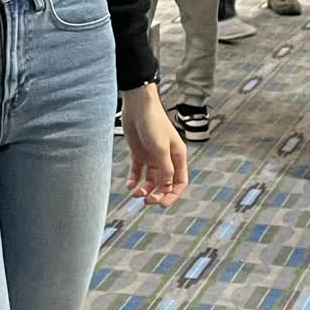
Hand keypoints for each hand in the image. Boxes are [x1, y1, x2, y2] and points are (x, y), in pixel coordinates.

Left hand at [122, 85, 187, 207]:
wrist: (137, 105)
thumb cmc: (153, 122)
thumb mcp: (161, 148)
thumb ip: (165, 169)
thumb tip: (167, 187)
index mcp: (177, 156)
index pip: (179, 182)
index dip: (172, 195)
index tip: (162, 204)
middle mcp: (166, 158)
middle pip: (164, 183)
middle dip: (157, 194)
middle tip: (146, 201)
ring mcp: (152, 156)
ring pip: (150, 180)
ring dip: (144, 189)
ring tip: (135, 193)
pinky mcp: (139, 153)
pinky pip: (137, 171)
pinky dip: (134, 180)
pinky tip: (129, 185)